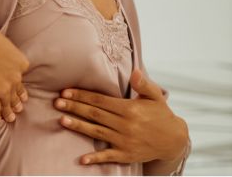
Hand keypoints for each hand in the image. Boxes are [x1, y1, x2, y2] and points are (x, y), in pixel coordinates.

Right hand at [0, 20, 28, 124]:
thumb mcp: (0, 43)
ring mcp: (3, 89)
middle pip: (17, 92)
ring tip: (10, 118)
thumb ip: (3, 54)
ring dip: (9, 112)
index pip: (21, 75)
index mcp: (21, 63)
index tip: (17, 87)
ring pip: (8, 104)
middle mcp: (15, 77)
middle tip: (18, 107)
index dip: (17, 82)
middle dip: (17, 100)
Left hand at [54, 68, 188, 165]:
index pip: (100, 100)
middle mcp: (126, 125)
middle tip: (57, 102)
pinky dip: (95, 158)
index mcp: (130, 109)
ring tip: (62, 120)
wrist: (174, 140)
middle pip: (95, 114)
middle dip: (74, 107)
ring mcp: (125, 141)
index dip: (82, 96)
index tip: (66, 92)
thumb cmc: (161, 115)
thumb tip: (135, 72)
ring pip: (97, 132)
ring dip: (78, 126)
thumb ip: (144, 84)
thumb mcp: (156, 97)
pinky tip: (82, 159)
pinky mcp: (126, 155)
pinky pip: (108, 156)